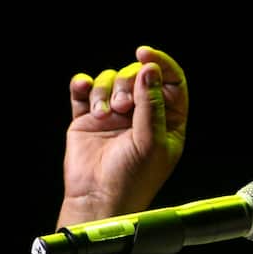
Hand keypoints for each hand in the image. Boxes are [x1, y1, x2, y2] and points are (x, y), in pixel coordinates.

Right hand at [62, 45, 187, 220]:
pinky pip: (84, 90)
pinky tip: (83, 89)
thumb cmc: (132, 180)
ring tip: (104, 116)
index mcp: (166, 119)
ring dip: (104, 91)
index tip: (145, 53)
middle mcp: (140, 114)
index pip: (170, 80)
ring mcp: (113, 115)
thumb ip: (151, 104)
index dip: (159, 63)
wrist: (97, 200)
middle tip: (122, 107)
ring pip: (109, 79)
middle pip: (136, 75)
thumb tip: (150, 69)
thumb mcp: (152, 142)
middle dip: (126, 82)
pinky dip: (82, 85)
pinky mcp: (86, 119)